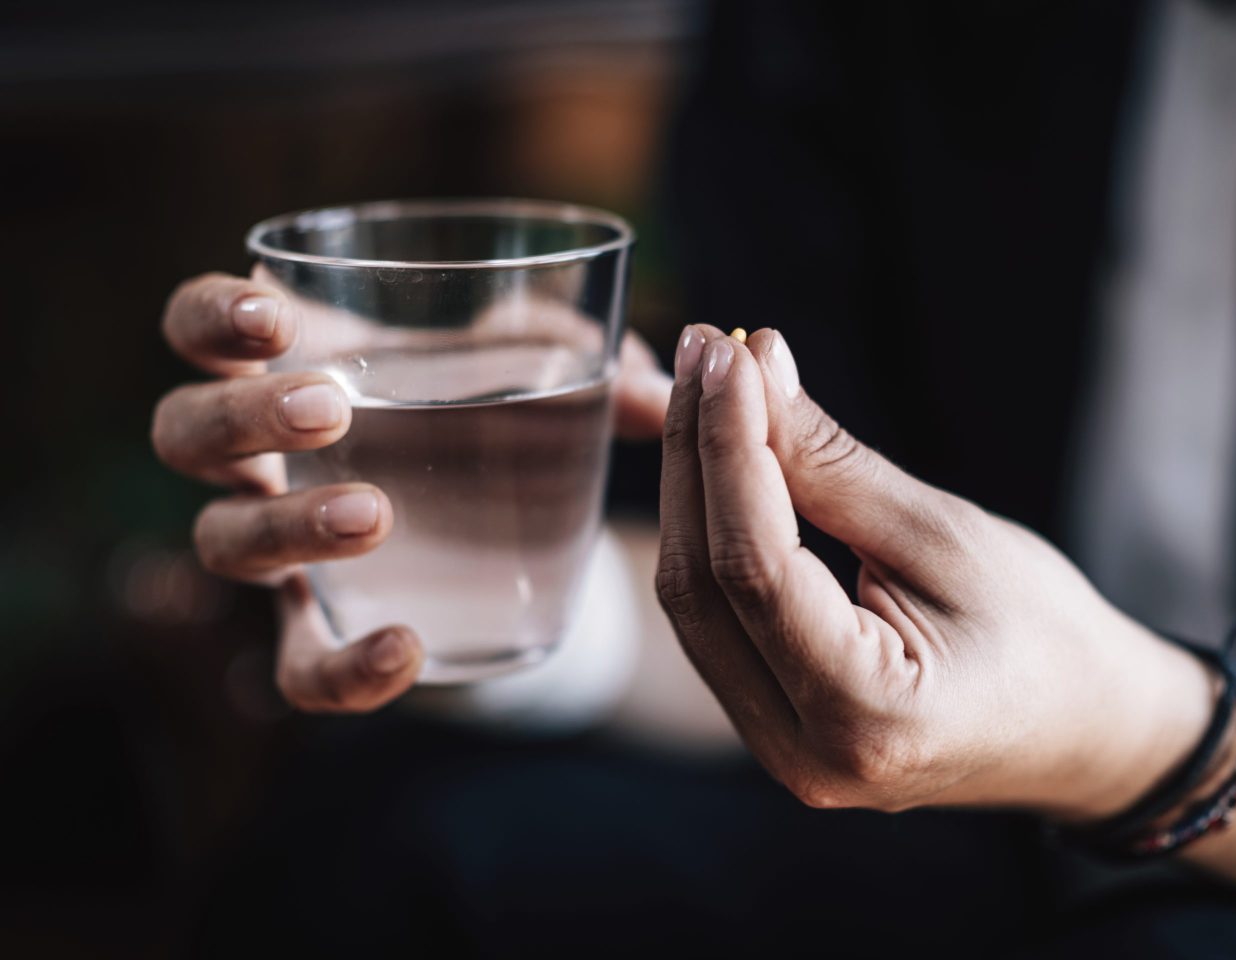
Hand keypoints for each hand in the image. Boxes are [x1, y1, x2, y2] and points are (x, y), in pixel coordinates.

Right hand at [152, 271, 672, 712]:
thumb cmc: (499, 411)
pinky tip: (405, 649)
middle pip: (185, 431)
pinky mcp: (321, 629)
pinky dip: (340, 668)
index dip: (208, 315)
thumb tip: (659, 387)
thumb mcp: (536, 368)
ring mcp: (280, 547)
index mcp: (299, 365)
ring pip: (221, 540)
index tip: (272, 316)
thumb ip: (587, 358)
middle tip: (330, 409)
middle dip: (243, 417)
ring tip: (375, 516)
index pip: (199, 326)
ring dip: (283, 527)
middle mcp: (264, 456)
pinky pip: (296, 666)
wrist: (508, 522)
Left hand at [656, 326, 1213, 816]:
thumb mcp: (949, 536)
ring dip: (692, 486)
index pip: (752, 566)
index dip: (726, 448)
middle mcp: (804, 754)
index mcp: (868, 717)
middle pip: (701, 586)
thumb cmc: (1044, 633)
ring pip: (695, 602)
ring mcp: (779, 750)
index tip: (726, 354)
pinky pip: (714, 619)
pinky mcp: (771, 724)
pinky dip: (711, 530)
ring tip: (707, 387)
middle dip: (694, 455)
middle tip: (705, 352)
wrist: (1082, 727)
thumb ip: (837, 467)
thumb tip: (757, 373)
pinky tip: (718, 458)